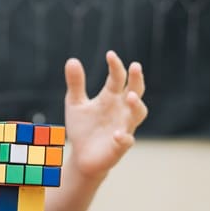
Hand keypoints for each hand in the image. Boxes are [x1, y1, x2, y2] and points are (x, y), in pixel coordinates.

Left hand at [63, 50, 147, 178]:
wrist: (81, 156)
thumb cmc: (83, 128)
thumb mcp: (75, 103)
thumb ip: (75, 84)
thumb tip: (72, 60)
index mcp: (111, 97)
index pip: (118, 77)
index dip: (116, 66)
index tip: (110, 54)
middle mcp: (121, 109)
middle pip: (135, 91)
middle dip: (137, 79)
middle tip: (136, 66)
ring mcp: (123, 126)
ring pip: (137, 114)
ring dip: (136, 105)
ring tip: (129, 96)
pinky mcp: (120, 146)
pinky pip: (127, 141)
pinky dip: (124, 137)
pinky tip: (117, 134)